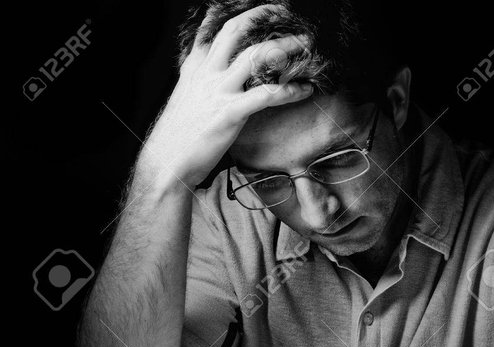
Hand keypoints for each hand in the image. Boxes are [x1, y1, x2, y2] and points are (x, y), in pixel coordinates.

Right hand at [136, 5, 312, 188]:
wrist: (167, 163)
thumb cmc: (179, 136)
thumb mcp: (186, 98)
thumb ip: (200, 80)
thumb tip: (213, 73)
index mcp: (195, 67)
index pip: (212, 28)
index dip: (238, 14)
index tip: (260, 7)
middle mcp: (206, 73)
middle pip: (236, 30)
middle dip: (263, 16)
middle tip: (287, 13)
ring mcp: (218, 91)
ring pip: (256, 56)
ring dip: (286, 47)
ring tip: (307, 44)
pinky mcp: (230, 113)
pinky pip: (267, 95)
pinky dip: (291, 90)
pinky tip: (306, 89)